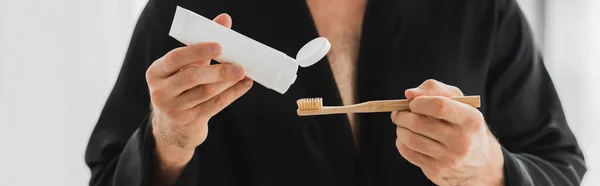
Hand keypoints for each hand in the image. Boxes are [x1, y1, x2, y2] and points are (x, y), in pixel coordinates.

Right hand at [145, 14, 252, 183]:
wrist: (173, 127)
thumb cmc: (182, 88)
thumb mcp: (186, 67)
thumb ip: (203, 45)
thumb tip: (224, 20)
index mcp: (156, 72)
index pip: (176, 58)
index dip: (198, 51)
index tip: (219, 46)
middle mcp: (161, 91)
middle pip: (192, 77)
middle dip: (219, 70)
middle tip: (240, 65)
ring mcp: (173, 108)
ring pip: (206, 92)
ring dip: (228, 82)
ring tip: (243, 73)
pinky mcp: (188, 122)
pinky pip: (215, 105)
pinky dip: (232, 94)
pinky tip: (244, 85)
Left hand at [391, 79, 503, 185]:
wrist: (478, 162)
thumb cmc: (462, 123)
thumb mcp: (458, 101)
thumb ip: (434, 89)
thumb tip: (409, 94)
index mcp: (471, 119)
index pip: (439, 106)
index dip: (419, 102)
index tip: (412, 103)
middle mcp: (462, 141)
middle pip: (418, 123)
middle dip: (401, 115)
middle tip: (398, 113)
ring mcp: (450, 159)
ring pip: (410, 139)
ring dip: (400, 129)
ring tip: (402, 124)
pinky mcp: (438, 171)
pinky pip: (409, 153)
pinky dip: (401, 142)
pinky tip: (407, 138)